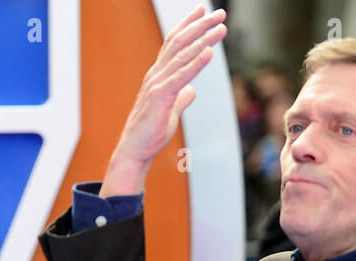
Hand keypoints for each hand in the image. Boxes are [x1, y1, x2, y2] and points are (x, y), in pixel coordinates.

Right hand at [103, 5, 226, 195]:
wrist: (134, 151)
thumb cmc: (150, 134)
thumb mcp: (170, 112)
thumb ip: (180, 98)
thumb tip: (191, 91)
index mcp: (158, 76)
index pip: (173, 44)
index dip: (188, 25)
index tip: (202, 11)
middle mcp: (156, 75)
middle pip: (179, 43)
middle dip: (200, 26)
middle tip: (219, 13)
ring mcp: (157, 85)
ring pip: (182, 56)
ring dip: (203, 40)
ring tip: (221, 28)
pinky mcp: (160, 97)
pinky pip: (180, 77)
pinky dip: (195, 63)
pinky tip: (209, 52)